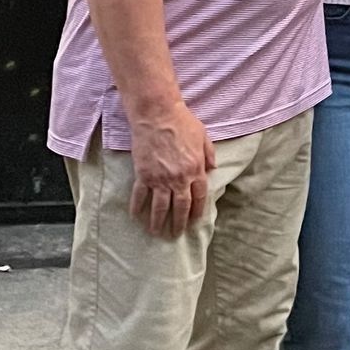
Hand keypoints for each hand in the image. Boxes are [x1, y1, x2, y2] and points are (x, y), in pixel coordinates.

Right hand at [128, 100, 215, 236]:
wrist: (158, 115)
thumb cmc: (182, 122)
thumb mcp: (203, 136)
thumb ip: (209, 154)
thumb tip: (213, 169)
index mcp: (196, 169)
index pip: (199, 197)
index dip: (197, 211)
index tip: (193, 221)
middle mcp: (179, 178)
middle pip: (180, 207)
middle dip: (179, 223)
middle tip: (175, 234)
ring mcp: (160, 178)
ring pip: (160, 207)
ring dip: (158, 222)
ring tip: (156, 233)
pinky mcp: (144, 174)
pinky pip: (140, 196)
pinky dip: (137, 207)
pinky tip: (136, 217)